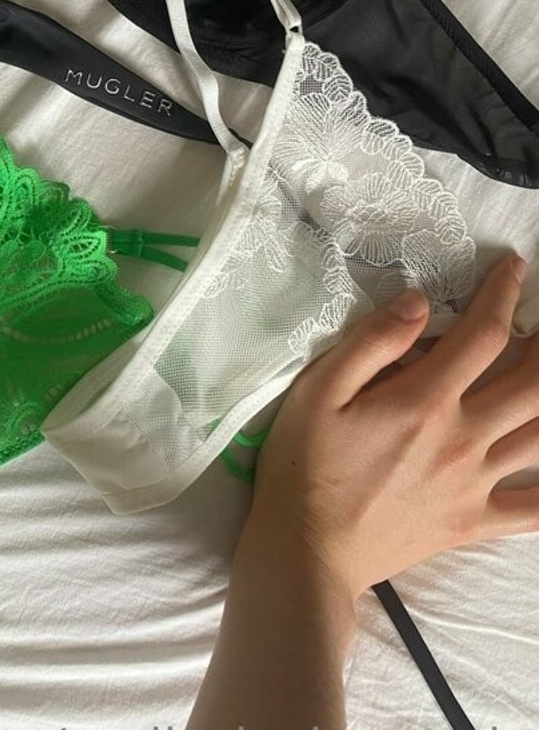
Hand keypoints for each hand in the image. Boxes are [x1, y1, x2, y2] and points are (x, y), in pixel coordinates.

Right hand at [242, 253, 538, 601]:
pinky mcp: (474, 522)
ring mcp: (474, 485)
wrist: (307, 550)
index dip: (503, 295)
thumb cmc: (304, 465)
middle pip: (533, 383)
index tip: (514, 269)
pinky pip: (535, 510)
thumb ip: (373, 342)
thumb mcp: (319, 391)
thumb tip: (419, 302)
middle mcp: (462, 439)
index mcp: (424, 401)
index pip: (483, 335)